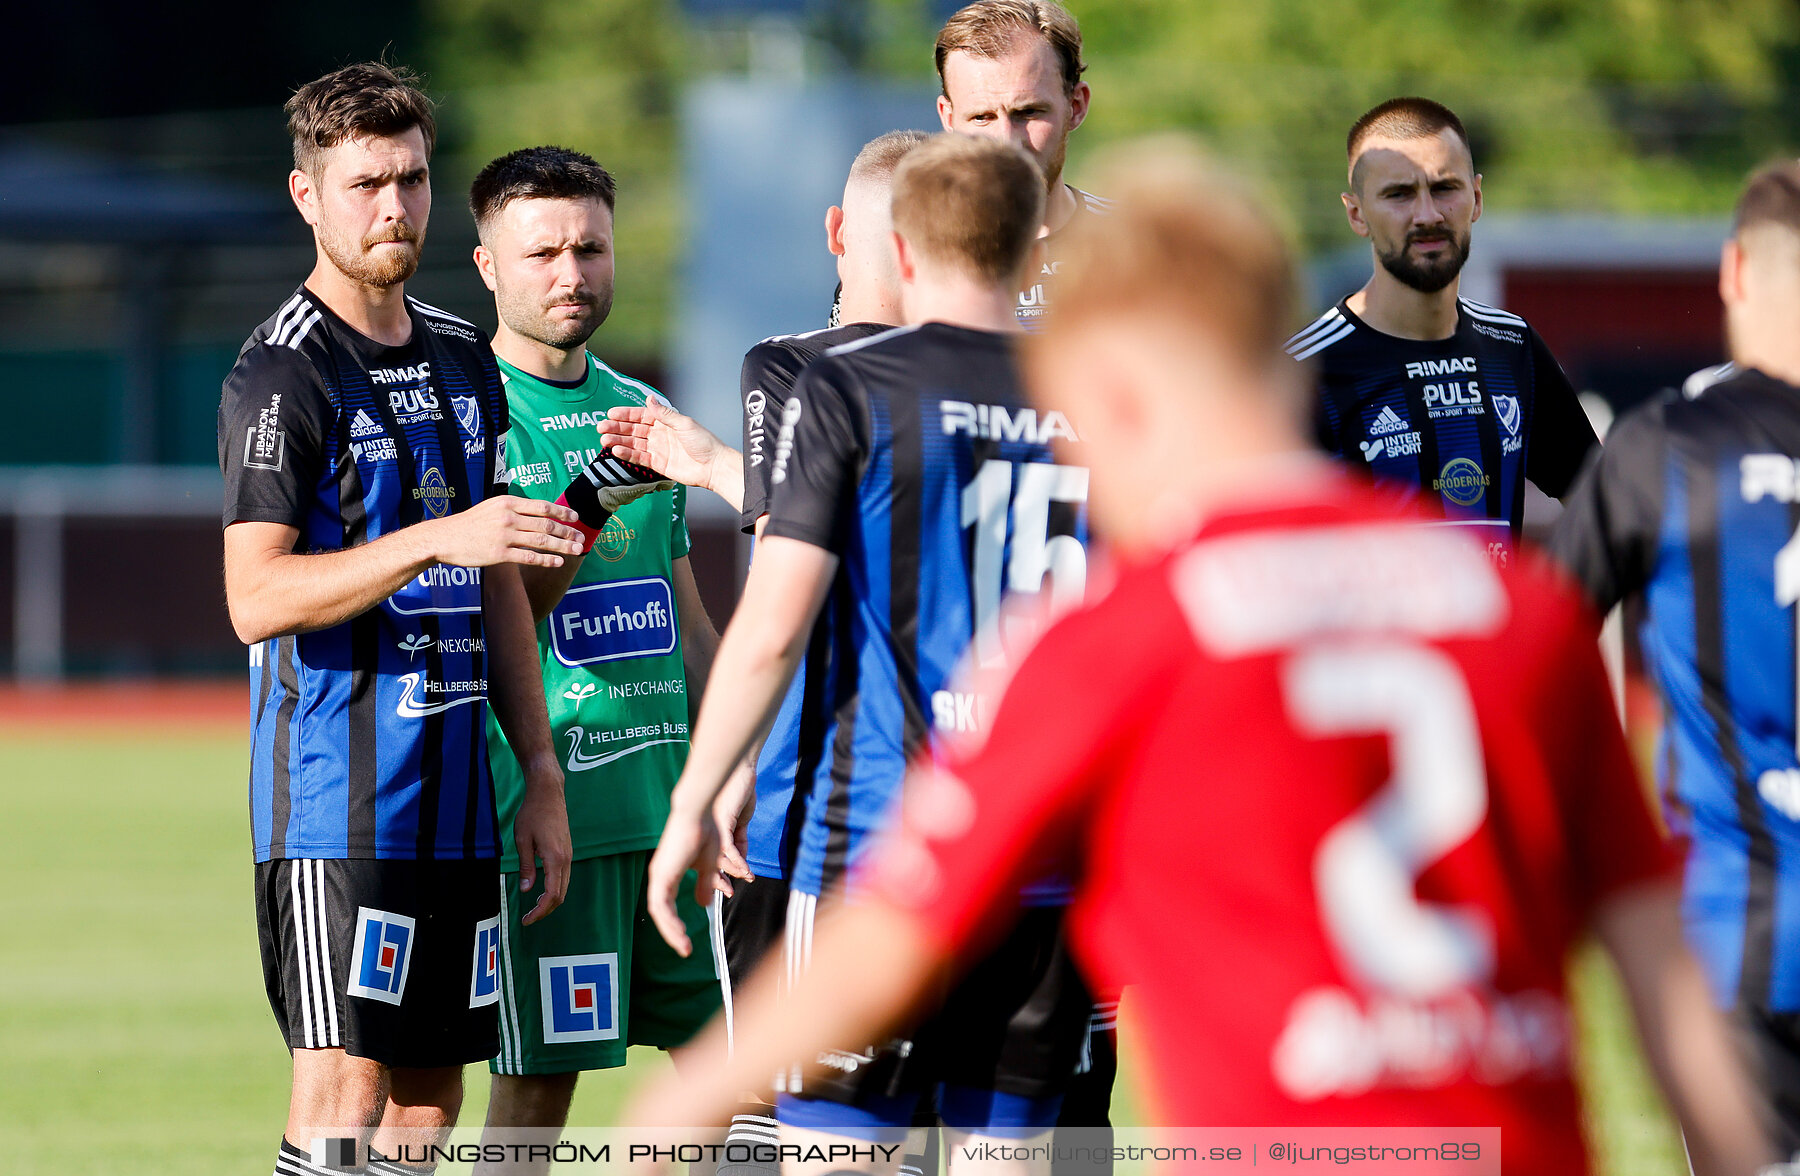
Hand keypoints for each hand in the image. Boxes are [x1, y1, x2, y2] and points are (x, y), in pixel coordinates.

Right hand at [422, 495, 582, 568]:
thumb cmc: (470, 523)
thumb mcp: (492, 507)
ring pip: (541, 541)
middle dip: (567, 531)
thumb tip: (539, 511)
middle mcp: (508, 517)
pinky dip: (546, 560)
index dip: (562, 513)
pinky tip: (558, 562)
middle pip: (546, 524)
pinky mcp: (499, 554)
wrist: (445, 537)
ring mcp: (504, 536)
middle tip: (581, 537)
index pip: (542, 506)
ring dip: (563, 546)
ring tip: (576, 550)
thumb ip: (514, 508)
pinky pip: (529, 557)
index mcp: (508, 503)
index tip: (576, 518)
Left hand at [513, 759, 571, 924]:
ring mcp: (569, 855)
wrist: (548, 793)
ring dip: (550, 900)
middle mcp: (566, 859)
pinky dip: (554, 889)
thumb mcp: (522, 840)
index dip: (540, 911)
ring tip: (533, 907)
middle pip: (561, 895)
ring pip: (564, 887)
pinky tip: (541, 889)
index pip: (552, 894)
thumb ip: (526, 866)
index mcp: (555, 858)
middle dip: (545, 910)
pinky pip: (564, 877)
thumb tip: (527, 890)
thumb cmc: (532, 814)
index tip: (527, 920)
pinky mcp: (567, 851)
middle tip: (528, 918)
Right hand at [600, 403, 728, 492]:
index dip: (625, 415)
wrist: (713, 466)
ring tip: (604, 439)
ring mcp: (657, 449)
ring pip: (633, 443)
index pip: (641, 416)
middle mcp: (659, 434)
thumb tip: (648, 398)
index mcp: (665, 422)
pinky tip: (616, 450)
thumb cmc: (703, 442)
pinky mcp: (658, 464)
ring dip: (618, 441)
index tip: (610, 414)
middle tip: (600, 427)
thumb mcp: (684, 424)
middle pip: (633, 429)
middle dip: (617, 428)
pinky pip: (639, 458)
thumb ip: (664, 414)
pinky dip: (627, 454)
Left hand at [646, 795, 719, 955]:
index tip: (687, 939)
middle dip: (672, 932)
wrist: (700, 814)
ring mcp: (658, 875)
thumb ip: (705, 884)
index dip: (675, 923)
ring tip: (684, 947)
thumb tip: (704, 904)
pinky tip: (680, 933)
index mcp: (669, 873)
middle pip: (661, 912)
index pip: (667, 905)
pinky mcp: (661, 874)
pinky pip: (660, 905)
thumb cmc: (705, 833)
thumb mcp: (708, 866)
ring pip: (659, 912)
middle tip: (685, 949)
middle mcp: (660, 875)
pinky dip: (669, 921)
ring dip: (671, 931)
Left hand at [711, 762, 756, 896]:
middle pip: (708, 863)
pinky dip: (738, 860)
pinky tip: (745, 869)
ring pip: (718, 858)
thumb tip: (741, 862)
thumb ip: (739, 842)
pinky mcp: (722, 822)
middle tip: (729, 893)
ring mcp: (712, 827)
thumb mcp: (740, 823)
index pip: (707, 861)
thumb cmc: (738, 793)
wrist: (741, 771)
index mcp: (707, 832)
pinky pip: (728, 848)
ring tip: (746, 878)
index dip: (715, 877)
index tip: (727, 889)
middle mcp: (706, 831)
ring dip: (732, 871)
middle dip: (718, 880)